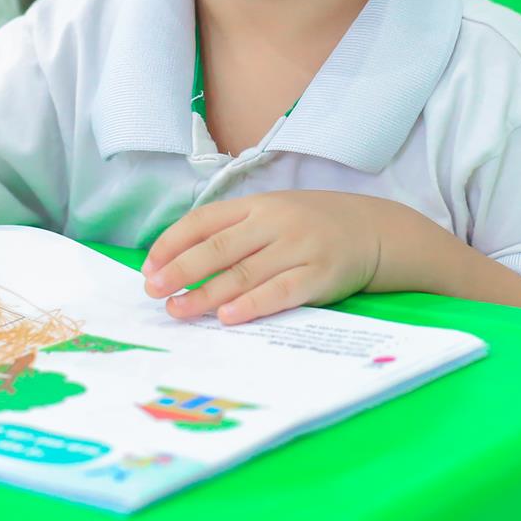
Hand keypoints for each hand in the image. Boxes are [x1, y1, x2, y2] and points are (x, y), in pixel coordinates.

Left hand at [141, 190, 399, 324]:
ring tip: (180, 310)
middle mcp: (274, 222)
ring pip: (243, 273)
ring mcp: (297, 248)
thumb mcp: (271, 214)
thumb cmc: (309, 226)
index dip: (172, 244)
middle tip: (154, 292)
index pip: (203, 220)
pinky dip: (252, 304)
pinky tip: (228, 316)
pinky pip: (280, 292)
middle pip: (218, 248)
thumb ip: (232, 232)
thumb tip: (178, 263)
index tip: (149, 268)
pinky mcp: (319, 275)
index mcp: (256, 204)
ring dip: (207, 294)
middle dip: (181, 270)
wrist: (371, 230)